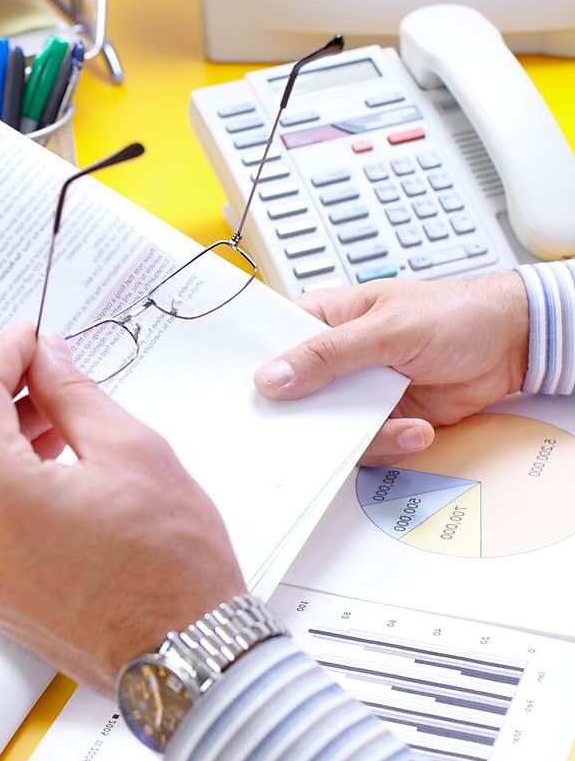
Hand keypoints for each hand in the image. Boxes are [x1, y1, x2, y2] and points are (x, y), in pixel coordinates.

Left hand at [0, 323, 245, 692]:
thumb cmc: (175, 568)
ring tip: (56, 425)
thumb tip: (49, 360)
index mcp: (0, 497)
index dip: (0, 353)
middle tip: (43, 375)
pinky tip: (50, 474)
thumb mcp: (132, 452)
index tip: (30, 340)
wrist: (187, 655)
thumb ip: (75, 395)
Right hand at [254, 272, 528, 465]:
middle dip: (306, 421)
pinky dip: (393, 443)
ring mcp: (356, 392)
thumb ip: (328, 354)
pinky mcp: (382, 419)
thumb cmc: (453, 315)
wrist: (510, 345)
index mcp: (323, 319)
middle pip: (294, 398)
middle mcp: (333, 359)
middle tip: (320, 432)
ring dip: (364, 436)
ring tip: (406, 425)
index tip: (251, 400)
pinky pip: (366, 446)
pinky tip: (420, 429)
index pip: (272, 345)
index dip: (256, 372)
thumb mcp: (386, 329)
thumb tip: (271, 377)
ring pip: (329, 430)